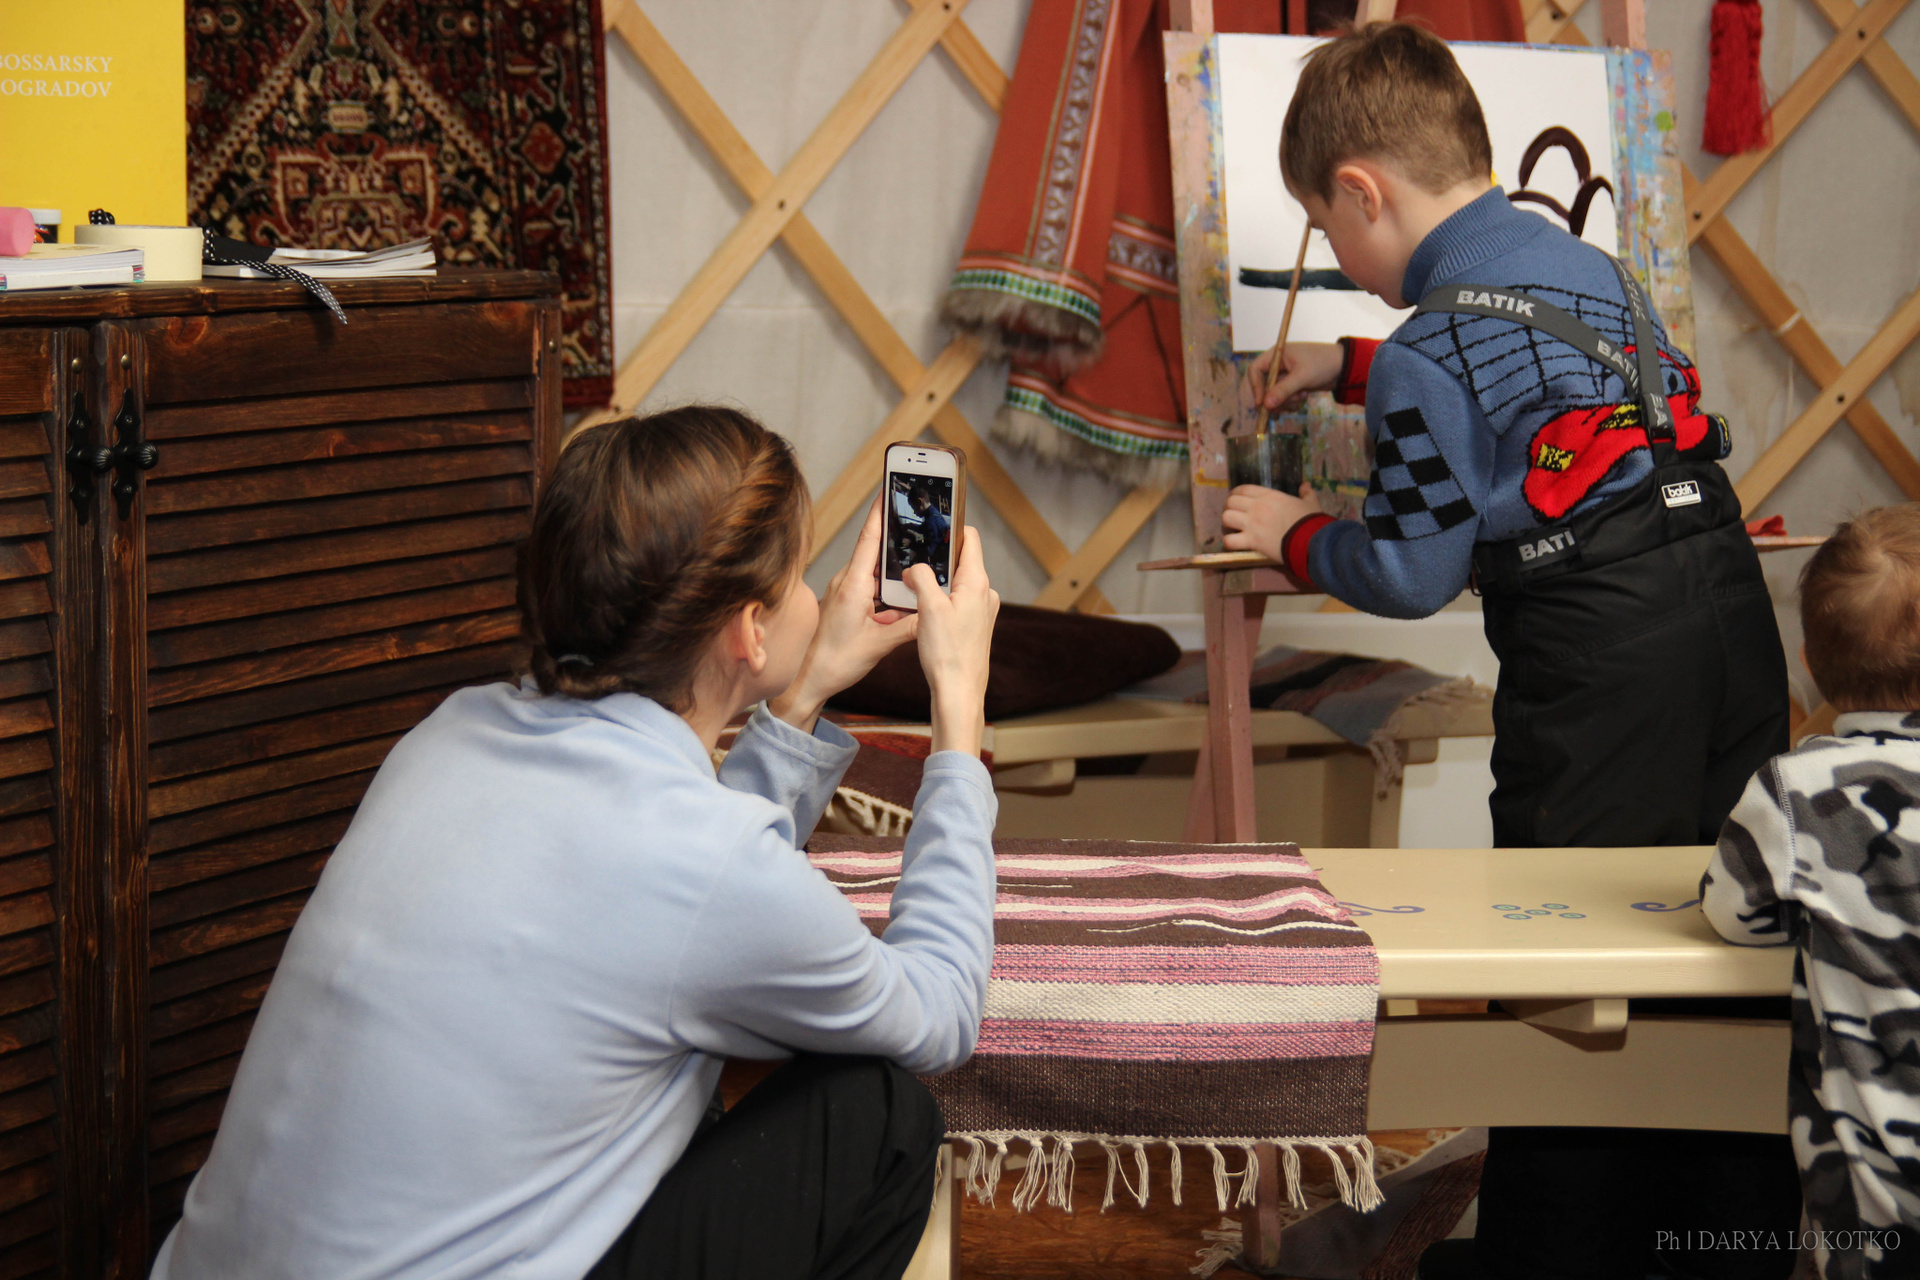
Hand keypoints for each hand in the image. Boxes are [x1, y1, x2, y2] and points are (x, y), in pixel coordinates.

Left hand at [769, 497, 916, 730]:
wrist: (807, 680)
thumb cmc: (834, 662)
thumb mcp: (879, 645)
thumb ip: (909, 627)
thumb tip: (932, 615)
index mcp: (853, 585)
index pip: (869, 540)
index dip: (880, 514)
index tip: (888, 490)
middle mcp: (846, 582)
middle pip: (876, 552)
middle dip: (897, 541)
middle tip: (918, 525)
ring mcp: (844, 592)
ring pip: (875, 573)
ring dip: (894, 572)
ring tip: (916, 565)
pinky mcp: (844, 603)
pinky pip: (869, 588)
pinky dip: (886, 590)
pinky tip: (900, 600)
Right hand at [904, 527, 997, 756]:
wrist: (959, 692)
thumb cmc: (948, 654)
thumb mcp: (928, 608)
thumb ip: (921, 579)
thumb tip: (914, 569)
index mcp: (976, 583)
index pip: (970, 539)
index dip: (951, 528)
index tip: (933, 524)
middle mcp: (984, 594)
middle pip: (961, 561)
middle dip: (937, 558)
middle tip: (913, 557)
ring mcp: (981, 611)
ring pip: (956, 584)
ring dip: (937, 583)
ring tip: (913, 587)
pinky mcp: (975, 627)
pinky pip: (956, 603)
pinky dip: (941, 601)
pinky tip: (922, 611)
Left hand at [1222, 483, 1321, 561]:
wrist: (1310, 540)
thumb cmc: (1311, 520)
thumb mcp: (1311, 503)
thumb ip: (1307, 493)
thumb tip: (1305, 485)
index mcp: (1269, 495)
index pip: (1243, 489)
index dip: (1235, 493)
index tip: (1236, 499)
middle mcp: (1257, 507)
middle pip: (1230, 502)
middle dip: (1228, 507)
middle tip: (1233, 515)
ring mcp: (1252, 524)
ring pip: (1226, 518)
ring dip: (1226, 523)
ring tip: (1231, 528)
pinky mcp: (1251, 541)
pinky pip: (1230, 541)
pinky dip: (1228, 542)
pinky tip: (1234, 543)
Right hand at [1244, 342, 1344, 413]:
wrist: (1344, 367)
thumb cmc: (1323, 363)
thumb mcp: (1302, 377)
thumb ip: (1283, 390)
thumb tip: (1265, 405)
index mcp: (1277, 354)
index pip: (1256, 370)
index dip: (1256, 387)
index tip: (1261, 403)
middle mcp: (1278, 364)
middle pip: (1264, 385)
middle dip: (1274, 397)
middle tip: (1282, 408)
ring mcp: (1285, 374)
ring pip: (1275, 394)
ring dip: (1286, 400)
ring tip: (1301, 396)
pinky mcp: (1293, 384)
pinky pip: (1285, 396)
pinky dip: (1293, 400)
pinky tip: (1305, 395)